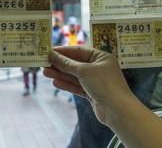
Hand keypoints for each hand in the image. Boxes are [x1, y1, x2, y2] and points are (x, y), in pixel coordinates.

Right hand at [44, 46, 161, 147]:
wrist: (117, 111)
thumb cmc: (104, 85)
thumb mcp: (84, 71)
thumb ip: (67, 63)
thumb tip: (52, 54)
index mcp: (101, 57)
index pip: (79, 51)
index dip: (63, 51)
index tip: (49, 51)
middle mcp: (99, 67)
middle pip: (76, 63)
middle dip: (60, 64)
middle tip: (44, 63)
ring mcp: (96, 81)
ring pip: (75, 76)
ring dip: (61, 74)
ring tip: (45, 73)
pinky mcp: (92, 93)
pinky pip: (77, 86)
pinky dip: (67, 84)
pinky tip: (55, 82)